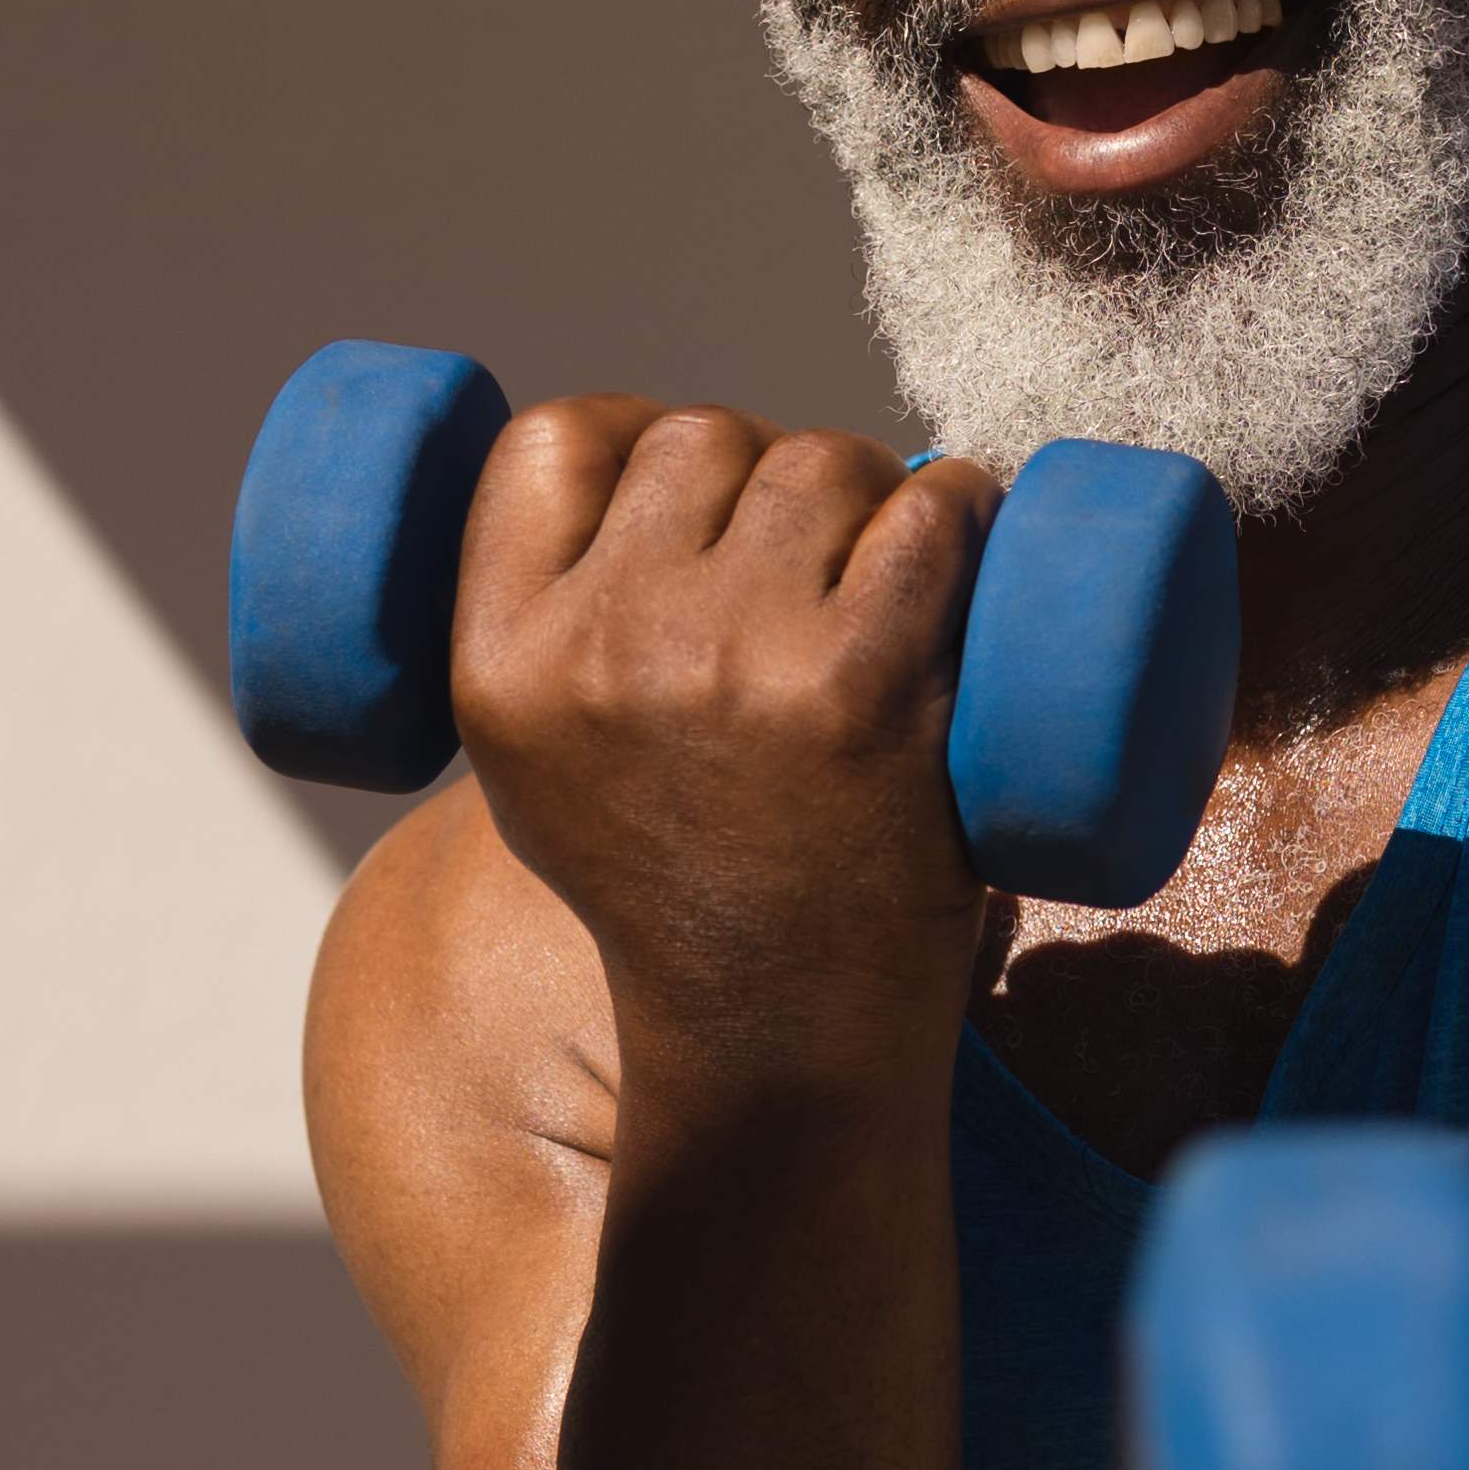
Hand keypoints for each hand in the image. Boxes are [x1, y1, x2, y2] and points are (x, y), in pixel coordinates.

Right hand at [450, 399, 1004, 1087]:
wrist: (780, 1036)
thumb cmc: (677, 890)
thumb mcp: (536, 769)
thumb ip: (546, 632)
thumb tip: (632, 462)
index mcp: (501, 663)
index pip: (552, 442)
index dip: (633, 433)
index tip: (694, 484)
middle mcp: (604, 649)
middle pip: (703, 438)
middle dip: (770, 475)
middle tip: (816, 564)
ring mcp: (733, 662)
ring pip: (821, 460)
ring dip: (872, 496)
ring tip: (886, 585)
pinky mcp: (862, 686)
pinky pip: (932, 510)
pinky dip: (965, 512)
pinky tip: (967, 551)